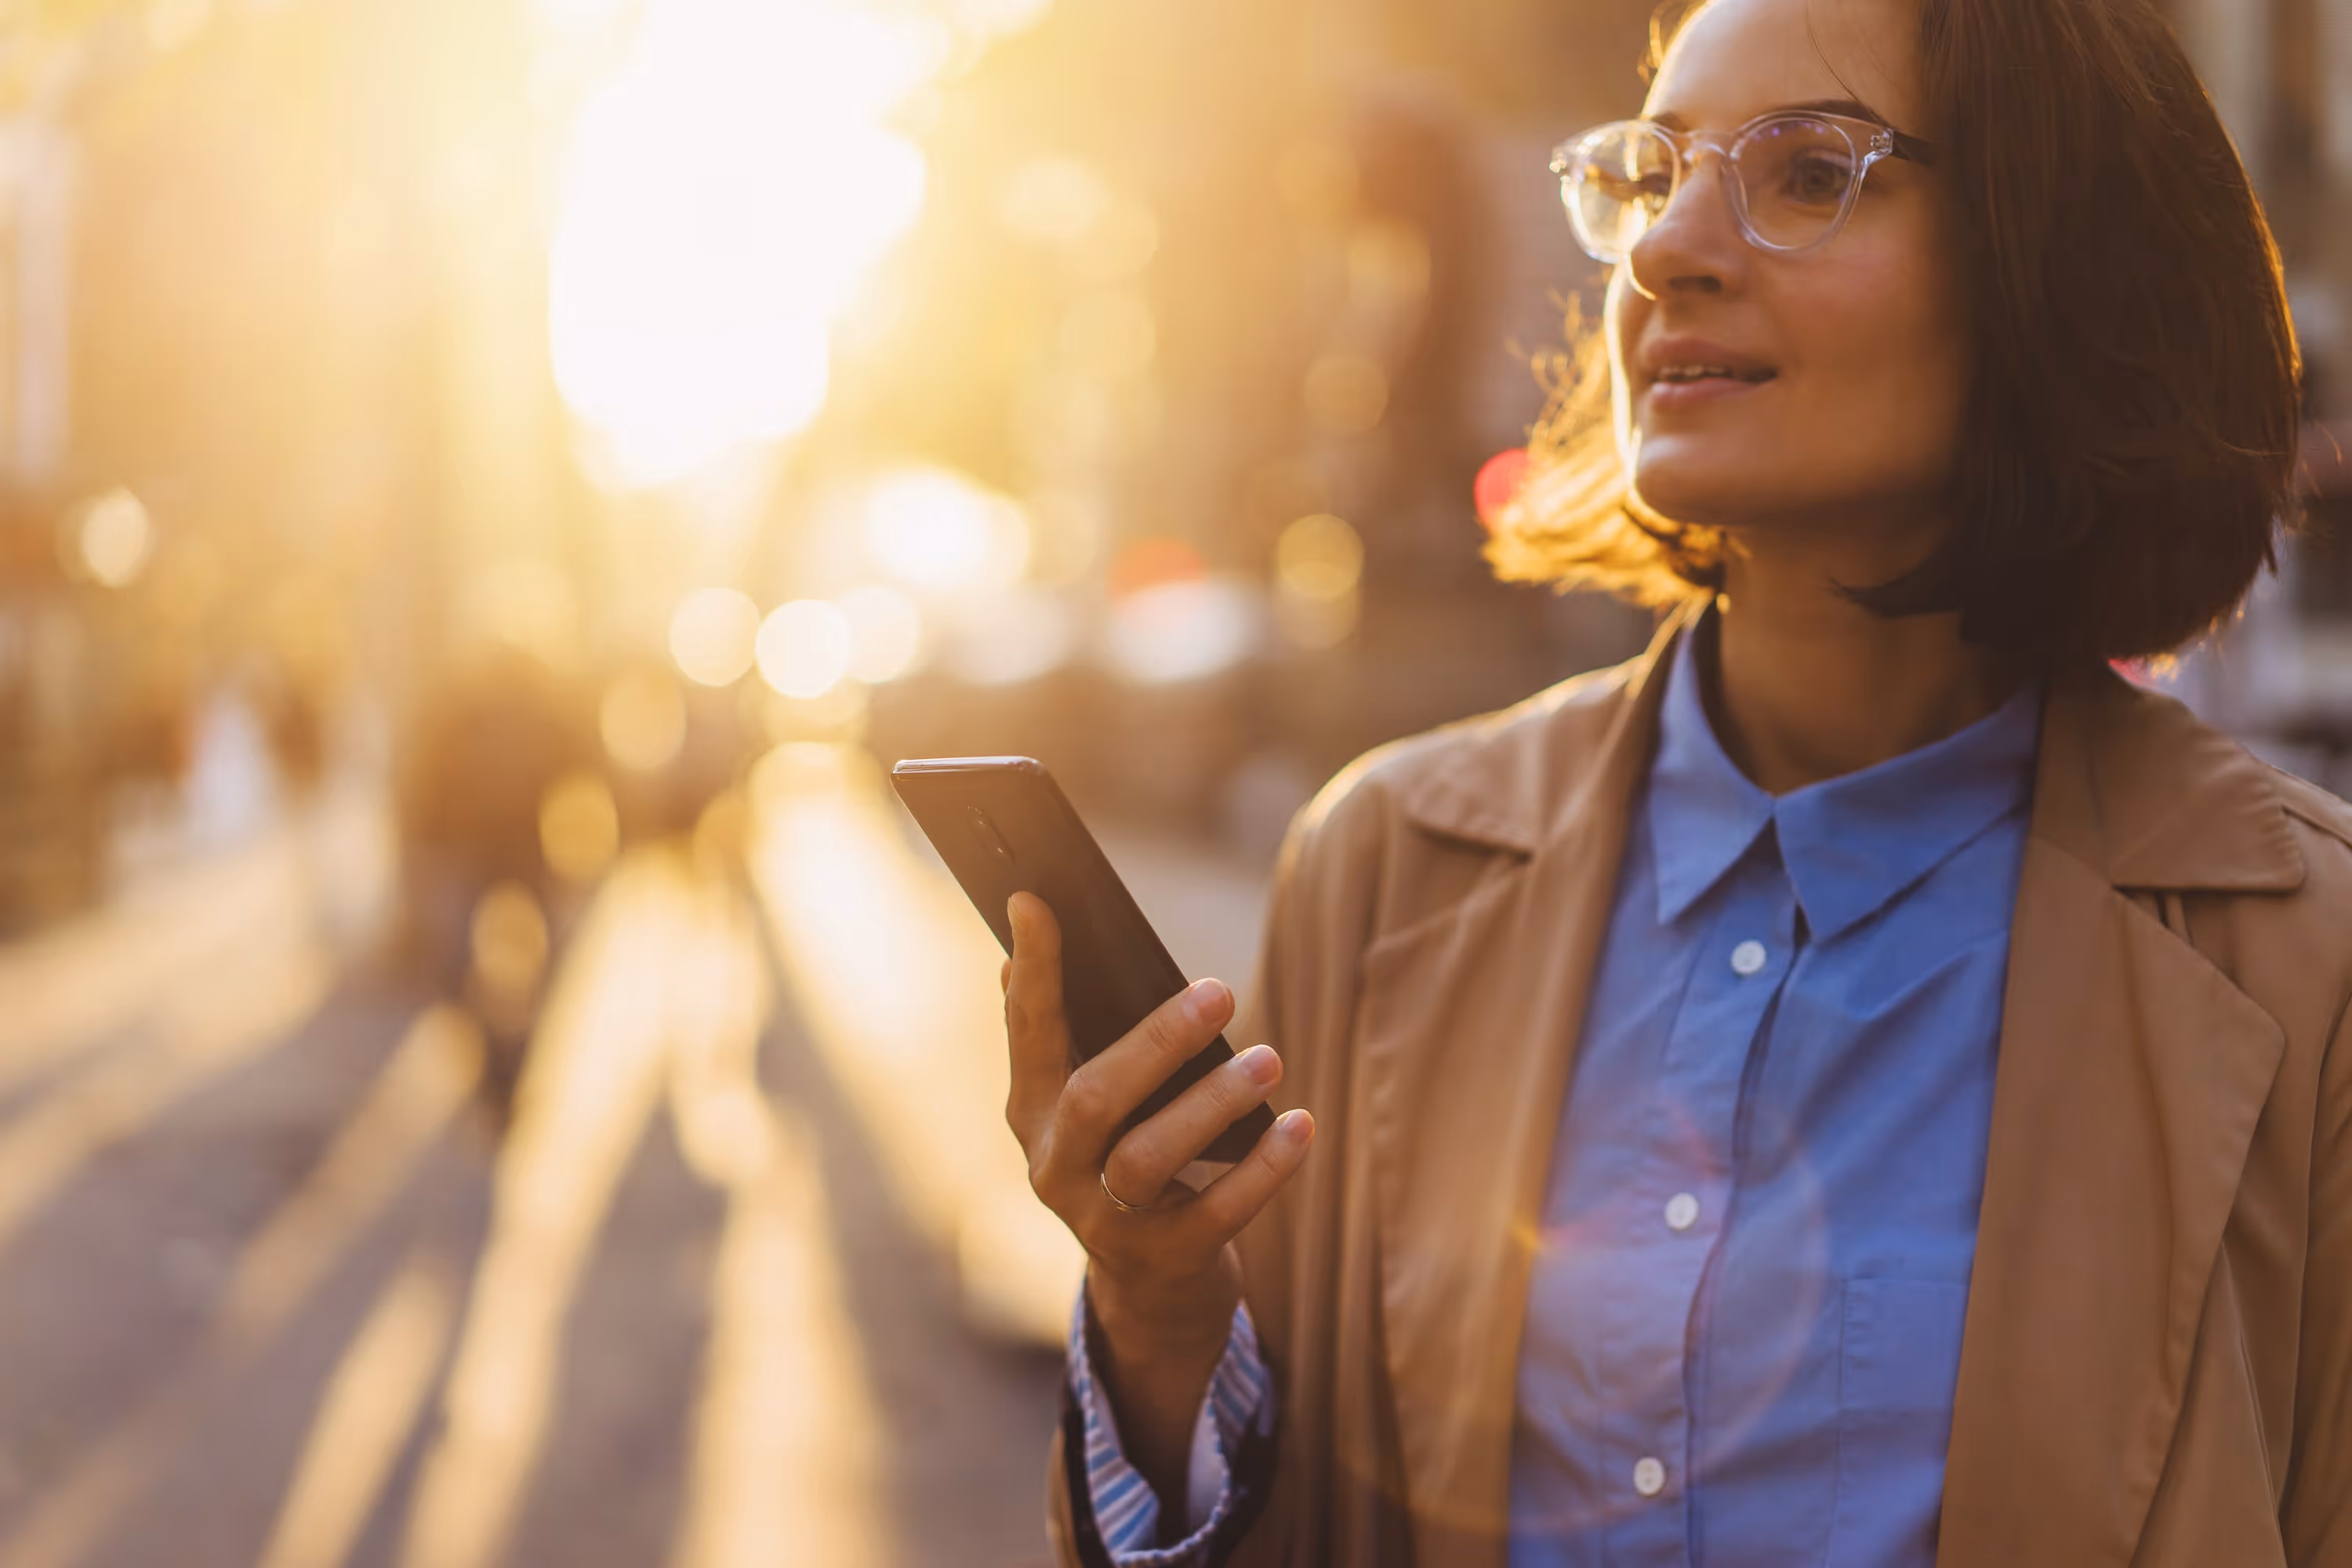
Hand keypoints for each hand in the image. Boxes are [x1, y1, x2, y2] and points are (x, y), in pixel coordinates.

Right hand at [1001, 891, 1314, 1350]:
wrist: (1153, 1288)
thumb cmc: (1129, 1158)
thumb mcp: (1088, 1105)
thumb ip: (1065, 1039)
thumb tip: (1018, 953)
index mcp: (1030, 1111)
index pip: (1026, 1031)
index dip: (1032, 970)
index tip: (1035, 899)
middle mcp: (1054, 1167)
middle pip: (1093, 1100)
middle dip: (1156, 1043)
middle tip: (1221, 991)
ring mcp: (1103, 1222)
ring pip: (1146, 1159)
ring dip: (1212, 1103)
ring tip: (1270, 1060)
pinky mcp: (1164, 1261)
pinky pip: (1216, 1213)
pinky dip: (1264, 1167)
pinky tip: (1301, 1126)